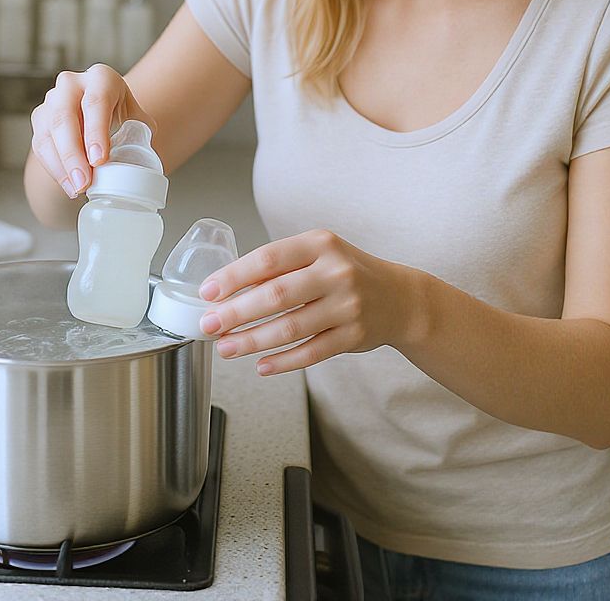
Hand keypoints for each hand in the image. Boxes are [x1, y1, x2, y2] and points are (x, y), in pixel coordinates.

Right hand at [29, 64, 155, 198]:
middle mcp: (71, 84)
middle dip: (73, 154)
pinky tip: (68, 185)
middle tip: (84, 182)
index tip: (99, 160)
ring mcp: (51, 100)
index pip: (95, 102)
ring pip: (48, 133)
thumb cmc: (121, 115)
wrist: (99, 112)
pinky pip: (41, 146)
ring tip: (77, 189)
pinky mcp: (40, 119)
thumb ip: (141, 138)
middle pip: (64, 117)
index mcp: (101, 78)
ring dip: (61, 165)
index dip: (96, 131)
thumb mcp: (136, 120)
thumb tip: (144, 167)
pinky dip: (54, 169)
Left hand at [197, 229, 415, 375]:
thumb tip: (228, 290)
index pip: (268, 258)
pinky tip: (262, 365)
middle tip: (210, 325)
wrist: (400, 298)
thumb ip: (280, 268)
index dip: (234, 277)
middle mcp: (336, 272)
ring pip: (290, 328)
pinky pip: (311, 352)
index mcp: (320, 244)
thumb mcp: (318, 255)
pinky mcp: (354, 336)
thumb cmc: (348, 272)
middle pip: (276, 295)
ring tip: (227, 347)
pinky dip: (283, 361)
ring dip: (253, 341)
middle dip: (236, 313)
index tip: (208, 292)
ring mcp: (348, 305)